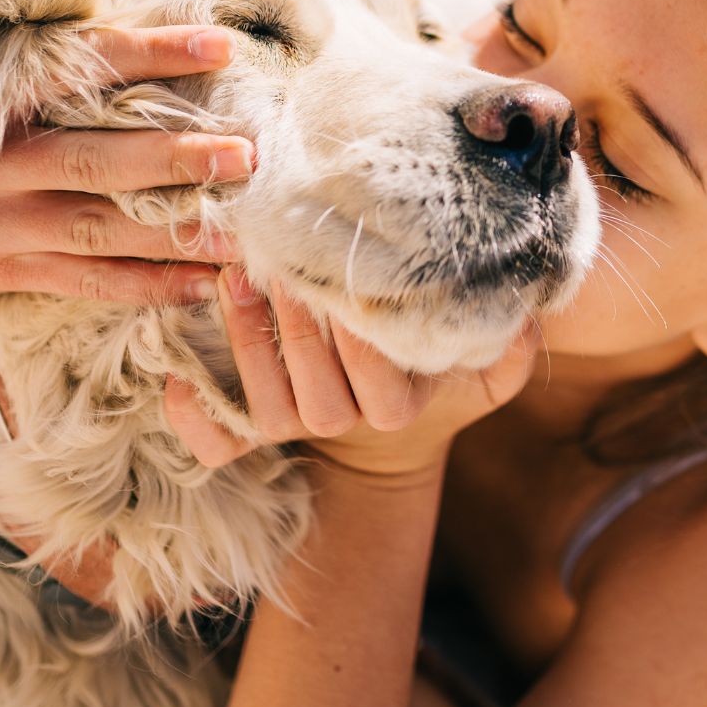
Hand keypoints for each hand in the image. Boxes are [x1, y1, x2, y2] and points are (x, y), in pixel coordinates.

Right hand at [0, 25, 251, 304]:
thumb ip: (41, 63)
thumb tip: (145, 25)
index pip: (77, 68)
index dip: (149, 54)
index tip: (220, 45)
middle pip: (95, 161)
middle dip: (177, 158)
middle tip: (247, 153)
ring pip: (99, 232)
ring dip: (176, 234)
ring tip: (245, 233)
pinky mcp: (1, 274)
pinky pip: (86, 283)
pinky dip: (147, 286)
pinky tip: (203, 283)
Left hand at [164, 268, 542, 476]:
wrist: (380, 426)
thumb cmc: (426, 362)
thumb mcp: (482, 362)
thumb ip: (511, 342)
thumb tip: (530, 307)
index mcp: (398, 403)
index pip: (381, 382)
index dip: (359, 339)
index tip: (345, 283)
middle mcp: (345, 420)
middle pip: (317, 392)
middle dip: (294, 328)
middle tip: (276, 262)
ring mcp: (295, 427)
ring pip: (268, 406)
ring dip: (246, 343)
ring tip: (235, 278)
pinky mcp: (250, 431)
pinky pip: (218, 444)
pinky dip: (195, 420)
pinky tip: (176, 380)